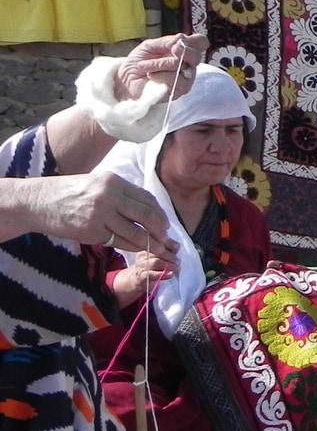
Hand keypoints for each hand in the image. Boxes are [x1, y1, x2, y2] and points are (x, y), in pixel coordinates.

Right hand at [42, 173, 175, 255]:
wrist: (36, 201)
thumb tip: (146, 208)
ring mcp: (100, 214)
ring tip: (159, 248)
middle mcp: (109, 195)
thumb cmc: (67, 192)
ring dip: (151, 242)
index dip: (160, 213)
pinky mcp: (92, 231)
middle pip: (147, 214)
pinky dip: (133, 247)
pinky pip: (120, 241)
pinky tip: (139, 250)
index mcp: (113, 181)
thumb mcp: (96, 183)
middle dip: (161, 229)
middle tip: (166, 238)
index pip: (147, 198)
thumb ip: (120, 193)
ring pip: (136, 231)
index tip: (165, 223)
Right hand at [112, 250, 176, 306]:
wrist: (138, 280)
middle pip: (159, 252)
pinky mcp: (141, 277)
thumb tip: (177, 247)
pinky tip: (170, 274)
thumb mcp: (159, 256)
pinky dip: (162, 274)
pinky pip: (151, 274)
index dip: (171, 245)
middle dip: (172, 257)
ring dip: (169, 265)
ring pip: (156, 262)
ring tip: (177, 268)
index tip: (177, 250)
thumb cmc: (152, 267)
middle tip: (178, 262)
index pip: (159, 242)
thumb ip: (168, 251)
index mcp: (147, 247)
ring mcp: (141, 266)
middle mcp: (142, 255)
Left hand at [115, 33, 208, 103]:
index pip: (200, 43)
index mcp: (182, 51)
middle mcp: (188, 65)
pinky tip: (151, 76)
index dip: (195, 41)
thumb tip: (182, 38)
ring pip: (182, 66)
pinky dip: (160, 75)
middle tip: (172, 49)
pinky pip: (175, 79)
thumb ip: (166, 41)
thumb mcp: (149, 46)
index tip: (179, 42)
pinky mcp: (180, 91)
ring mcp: (186, 79)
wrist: (127, 80)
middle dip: (184, 51)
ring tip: (145, 66)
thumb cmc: (139, 63)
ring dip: (161, 64)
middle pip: (197, 56)